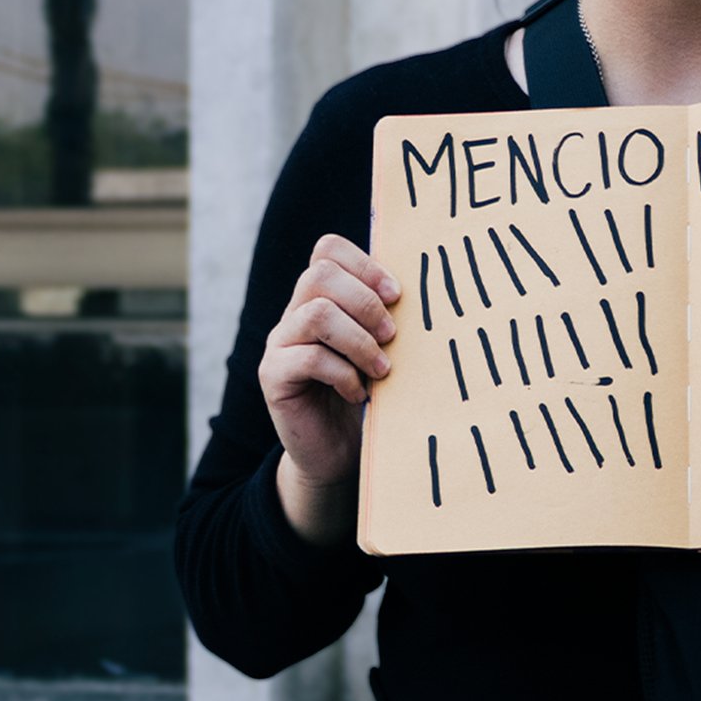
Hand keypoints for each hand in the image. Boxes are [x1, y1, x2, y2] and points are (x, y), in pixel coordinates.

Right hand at [259, 236, 399, 514]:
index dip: (365, 265)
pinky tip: (359, 393)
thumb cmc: (367, 392)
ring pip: (316, 314)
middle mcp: (294, 313)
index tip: (397, 296)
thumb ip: (387, 316)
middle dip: (365, 302)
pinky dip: (344, 374)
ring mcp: (280, 343)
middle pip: (319, 275)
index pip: (328, 250)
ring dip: (359, 340)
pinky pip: (309, 358)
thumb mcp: (381, 348)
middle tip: (391, 336)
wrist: (336, 450)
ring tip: (382, 369)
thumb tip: (426, 287)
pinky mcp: (273, 375)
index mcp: (321, 297)